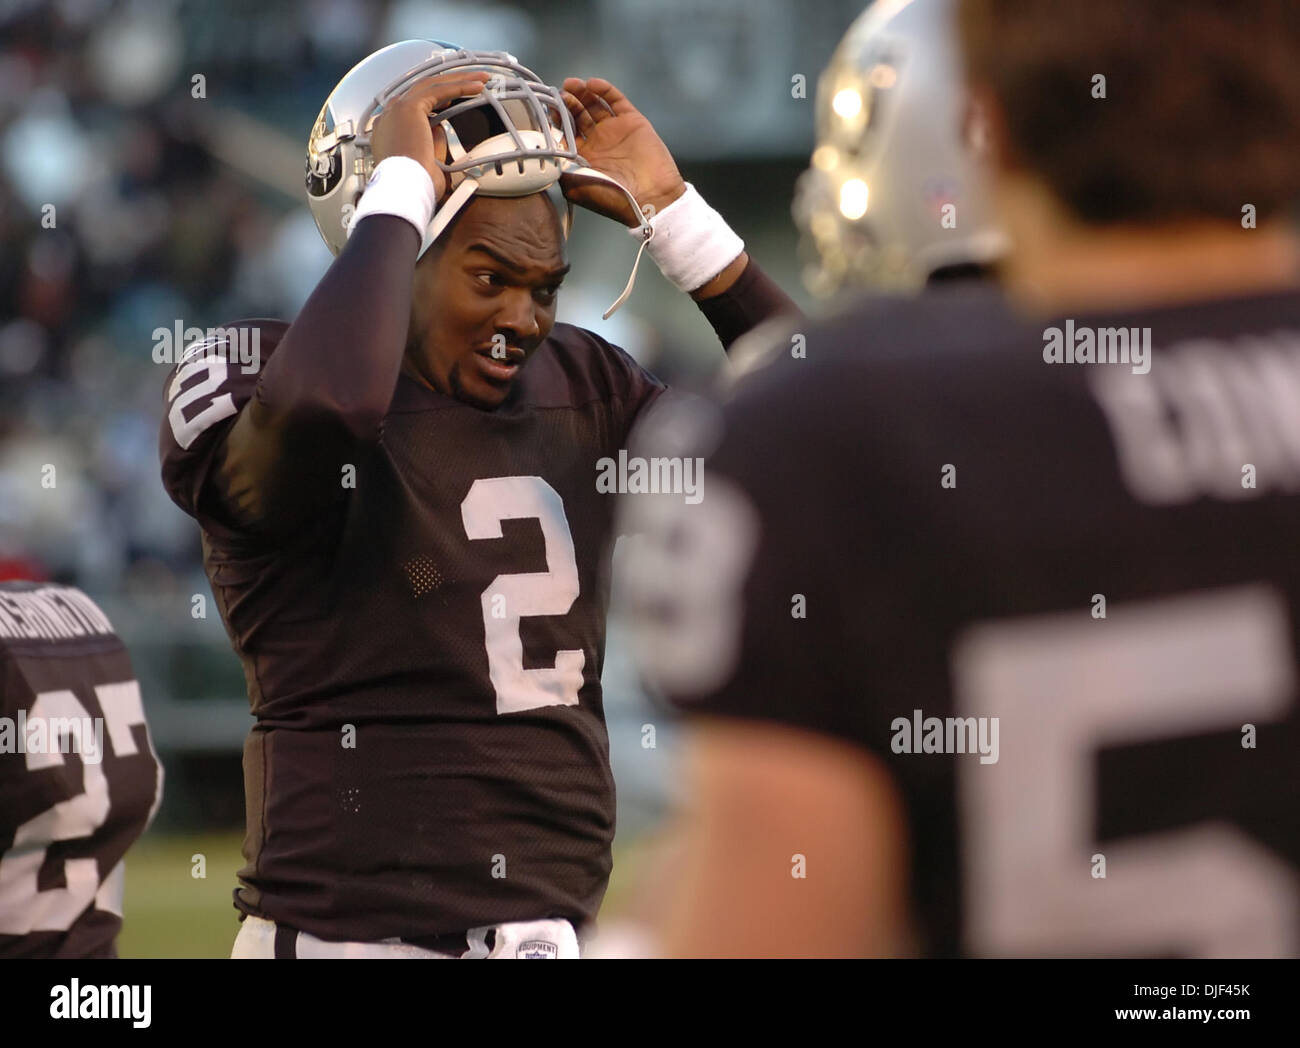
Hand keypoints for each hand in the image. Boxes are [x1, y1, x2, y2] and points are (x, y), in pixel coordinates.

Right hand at [370, 71, 490, 200]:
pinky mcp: (410, 107)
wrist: (404, 189)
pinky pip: (439, 90)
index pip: (414, 105)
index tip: (452, 99)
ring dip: (458, 80)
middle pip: (423, 89)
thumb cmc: (412, 186)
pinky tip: (477, 86)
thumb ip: (432, 144)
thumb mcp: (426, 163)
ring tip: (480, 79)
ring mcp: (397, 109)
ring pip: (431, 85)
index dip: (435, 98)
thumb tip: (440, 130)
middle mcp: (390, 116)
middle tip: (472, 82)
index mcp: (389, 130)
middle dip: (451, 83)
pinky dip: (460, 86)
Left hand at [559, 77, 686, 226]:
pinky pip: (615, 100)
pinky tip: (592, 84)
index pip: (564, 131)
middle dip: (567, 102)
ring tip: (572, 84)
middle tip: (559, 93)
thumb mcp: (574, 186)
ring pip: (594, 104)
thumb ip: (556, 164)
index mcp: (583, 158)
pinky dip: (604, 90)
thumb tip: (541, 147)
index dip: (555, 118)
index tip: (546, 107)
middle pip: (577, 114)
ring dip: (581, 93)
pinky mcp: (632, 121)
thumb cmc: (612, 197)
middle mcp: (598, 143)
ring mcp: (615, 130)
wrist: (651, 197)